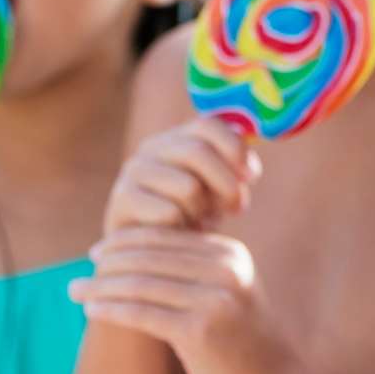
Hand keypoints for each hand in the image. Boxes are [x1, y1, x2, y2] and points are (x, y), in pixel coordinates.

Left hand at [71, 227, 297, 373]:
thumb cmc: (241, 339)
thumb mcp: (225, 292)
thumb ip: (194, 269)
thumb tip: (136, 251)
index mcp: (229, 254)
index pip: (165, 237)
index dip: (125, 242)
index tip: (97, 252)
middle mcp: (225, 270)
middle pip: (150, 257)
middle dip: (108, 263)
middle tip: (80, 272)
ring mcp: (214, 299)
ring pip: (141, 284)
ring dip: (101, 286)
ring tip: (74, 291)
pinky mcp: (199, 331)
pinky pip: (142, 314)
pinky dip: (111, 310)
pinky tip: (92, 311)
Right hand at [104, 118, 259, 233]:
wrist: (150, 248)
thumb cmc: (192, 214)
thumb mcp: (217, 188)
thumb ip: (233, 171)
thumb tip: (248, 171)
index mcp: (177, 137)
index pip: (208, 125)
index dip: (236, 148)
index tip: (252, 177)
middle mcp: (152, 147)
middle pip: (198, 152)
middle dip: (227, 184)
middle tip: (237, 208)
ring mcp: (133, 171)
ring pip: (187, 186)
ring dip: (202, 210)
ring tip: (199, 220)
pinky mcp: (122, 200)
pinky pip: (169, 213)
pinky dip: (182, 227)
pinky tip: (178, 233)